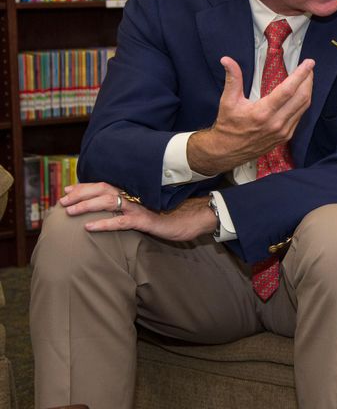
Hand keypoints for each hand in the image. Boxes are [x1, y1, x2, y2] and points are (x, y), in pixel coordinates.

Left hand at [61, 182, 215, 241]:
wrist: (199, 216)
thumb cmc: (175, 214)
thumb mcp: (151, 208)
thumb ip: (134, 206)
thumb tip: (116, 209)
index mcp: (135, 192)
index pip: (106, 185)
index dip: (85, 187)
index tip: (68, 190)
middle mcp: (136, 196)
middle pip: (102, 189)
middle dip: (80, 193)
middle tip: (62, 200)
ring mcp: (141, 207)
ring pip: (108, 202)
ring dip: (86, 205)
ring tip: (69, 211)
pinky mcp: (147, 220)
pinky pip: (121, 221)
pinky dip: (103, 224)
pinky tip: (89, 227)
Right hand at [188, 56, 314, 174]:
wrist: (228, 151)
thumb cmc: (228, 126)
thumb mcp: (228, 101)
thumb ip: (232, 79)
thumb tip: (227, 60)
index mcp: (263, 113)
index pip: (288, 90)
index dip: (300, 75)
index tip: (308, 63)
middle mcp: (276, 123)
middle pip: (301, 97)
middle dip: (308, 80)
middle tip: (309, 67)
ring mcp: (283, 131)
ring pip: (303, 107)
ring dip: (308, 90)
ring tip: (307, 77)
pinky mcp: (286, 136)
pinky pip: (299, 116)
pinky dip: (302, 103)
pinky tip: (301, 94)